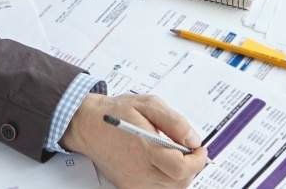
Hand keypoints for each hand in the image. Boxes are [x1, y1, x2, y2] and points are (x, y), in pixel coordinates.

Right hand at [61, 93, 208, 188]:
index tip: (199, 149)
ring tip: (175, 156)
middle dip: (191, 167)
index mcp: (145, 149)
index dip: (197, 160)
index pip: (182, 168)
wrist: (87, 125)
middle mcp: (139, 171)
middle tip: (189, 150)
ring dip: (180, 175)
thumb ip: (174, 122)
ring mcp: (132, 182)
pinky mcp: (128, 187)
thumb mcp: (148, 105)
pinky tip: (163, 165)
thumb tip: (193, 139)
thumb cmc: (115, 112)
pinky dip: (166, 180)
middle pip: (179, 182)